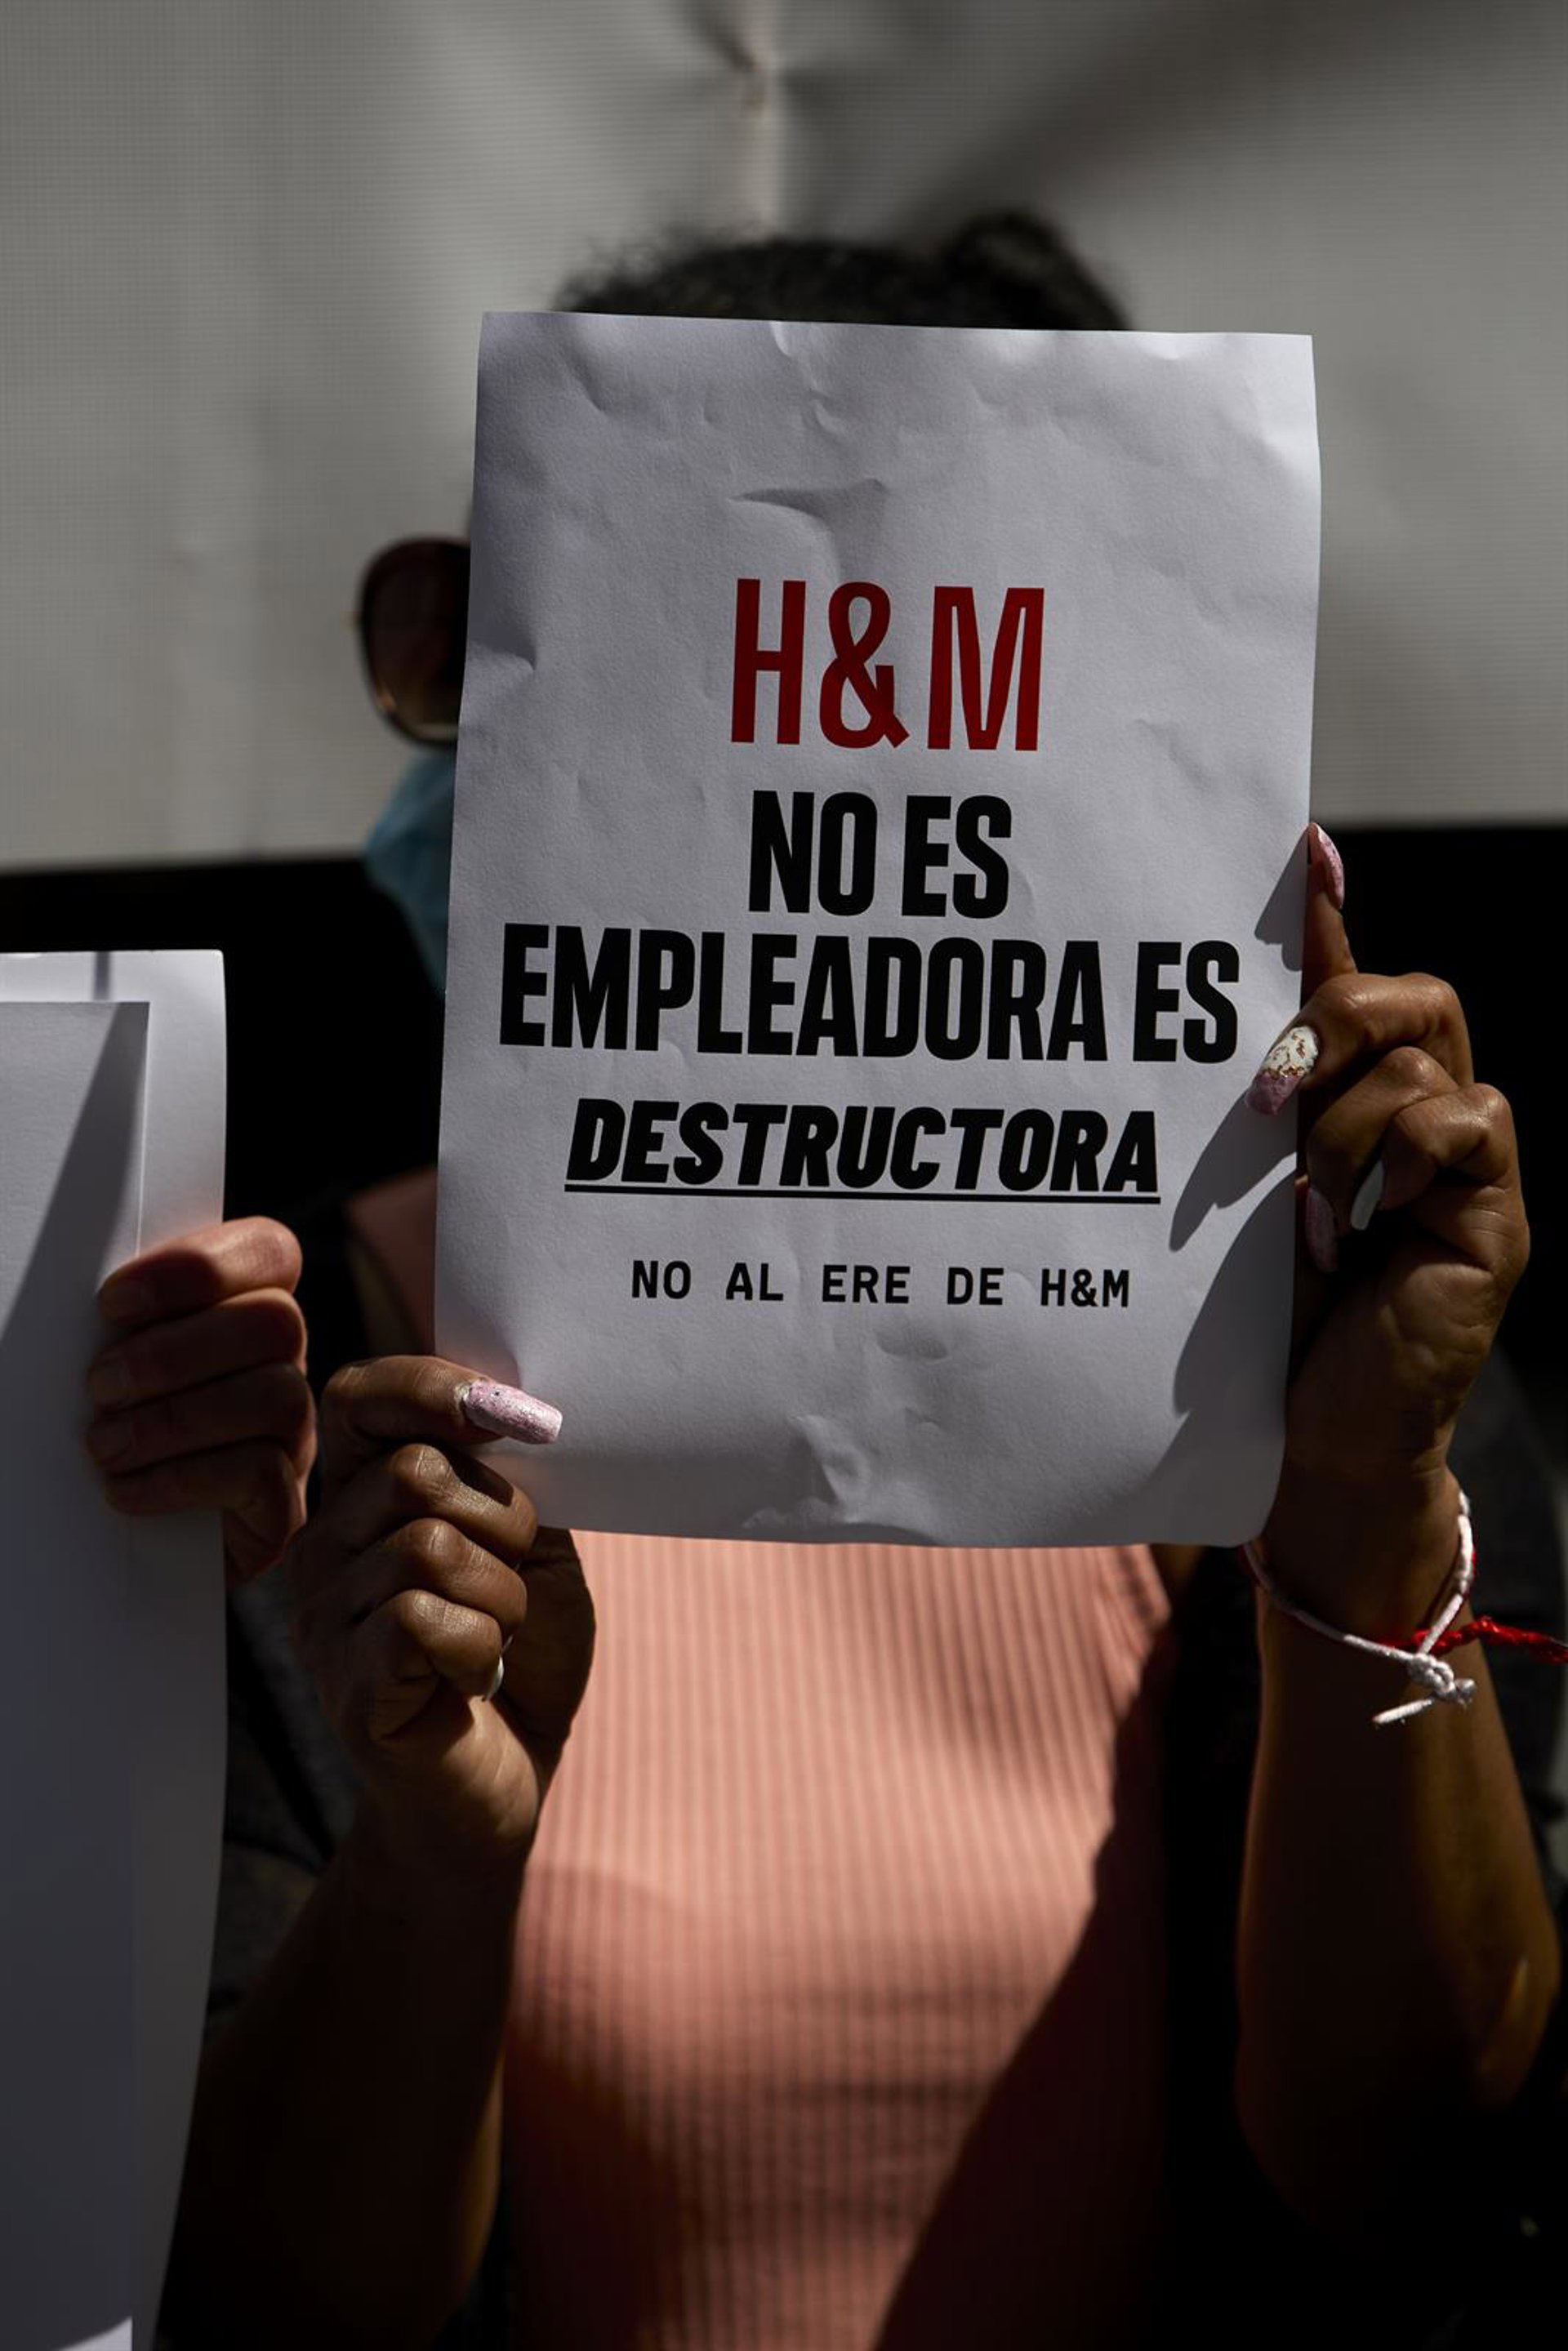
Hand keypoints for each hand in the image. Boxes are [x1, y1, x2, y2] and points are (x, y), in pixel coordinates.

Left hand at [85, 1217, 313, 1584]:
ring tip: (105, 1444)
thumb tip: (97, 1308)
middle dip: (176, 1351)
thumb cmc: (114, 1433)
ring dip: (174, 1418)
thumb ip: (127, 1325)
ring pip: (276, 1396)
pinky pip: (260, 1473)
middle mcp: (284, 1367)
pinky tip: (126, 1489)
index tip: (113, 1302)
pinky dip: (181, 1478)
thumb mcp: (120, 1365)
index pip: (269, 1251)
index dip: (199, 1266)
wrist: (129, 1548)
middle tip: (101, 1385)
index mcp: (247, 1311)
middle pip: (277, 1322)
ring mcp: (292, 1437)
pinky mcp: (283, 1507)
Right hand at [287, 1356, 594, 1876]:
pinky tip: (476, 1681)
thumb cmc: (522, 1654)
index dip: (433, 1389)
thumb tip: (505, 1407)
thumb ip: (512, 1474)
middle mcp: (322, 1548)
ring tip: (496, 1641)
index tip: (515, 1421)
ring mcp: (324, 1620)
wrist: (511, 1782)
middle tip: (513, 1585)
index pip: (358, 1397)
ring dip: (504, 1598)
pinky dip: (483, 1648)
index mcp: (361, 1497)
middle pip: (415, 1473)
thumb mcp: (533, 1545)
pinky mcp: (348, 1686)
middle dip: (505, 1523)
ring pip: (429, 1547)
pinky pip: (421, 1620)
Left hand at [1250, 827, 1528, 1604]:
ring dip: (1342, 1121)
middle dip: (1333, 1013)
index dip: (1327, 911)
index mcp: (1356, 1098)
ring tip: (1294, 1203)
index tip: (1293, 844)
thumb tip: (1188, 1001)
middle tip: (1264, 1093)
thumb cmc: (1258, 1321)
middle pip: (1412, 993)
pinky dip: (1395, 1159)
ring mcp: (1463, 1162)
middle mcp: (1421, 1113)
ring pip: (1428, 1056)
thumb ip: (1232, 1100)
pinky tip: (1348, 1224)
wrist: (1304, 1440)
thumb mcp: (1229, 1192)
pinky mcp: (1492, 1213)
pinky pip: (1464, 1123)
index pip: (1349, 977)